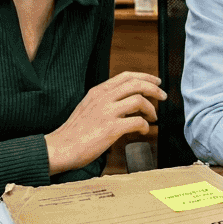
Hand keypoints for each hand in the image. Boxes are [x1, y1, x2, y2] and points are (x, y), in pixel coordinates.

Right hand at [46, 71, 165, 173]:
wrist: (60, 148)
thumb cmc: (74, 132)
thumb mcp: (87, 107)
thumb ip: (104, 101)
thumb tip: (124, 103)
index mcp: (98, 92)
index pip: (126, 76)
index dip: (145, 77)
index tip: (156, 81)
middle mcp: (103, 98)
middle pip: (136, 84)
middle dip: (154, 88)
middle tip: (162, 96)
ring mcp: (107, 112)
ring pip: (139, 100)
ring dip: (151, 109)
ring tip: (153, 117)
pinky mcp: (110, 128)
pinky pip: (137, 122)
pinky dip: (145, 126)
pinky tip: (143, 131)